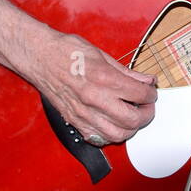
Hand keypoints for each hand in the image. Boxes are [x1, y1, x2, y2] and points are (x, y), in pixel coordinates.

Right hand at [25, 32, 156, 145]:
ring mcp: (83, 113)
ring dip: (131, 128)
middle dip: (146, 114)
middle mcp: (94, 99)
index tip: (150, 92)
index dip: (151, 94)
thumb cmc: (66, 52)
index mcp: (104, 78)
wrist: (39, 57)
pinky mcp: (74, 121)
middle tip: (146, 106)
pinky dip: (111, 135)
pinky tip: (113, 124)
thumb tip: (145, 80)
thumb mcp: (101, 55)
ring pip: (117, 135)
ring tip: (132, 116)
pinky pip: (98, 138)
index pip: (140, 94)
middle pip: (132, 119)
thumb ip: (126, 72)